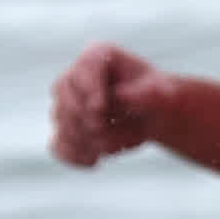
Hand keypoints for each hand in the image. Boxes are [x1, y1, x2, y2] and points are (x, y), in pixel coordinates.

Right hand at [49, 43, 169, 166]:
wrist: (150, 115)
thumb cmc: (156, 97)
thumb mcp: (161, 93)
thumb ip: (147, 93)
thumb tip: (121, 97)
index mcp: (97, 57)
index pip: (82, 68)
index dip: (87, 88)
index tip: (100, 108)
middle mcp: (74, 77)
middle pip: (64, 97)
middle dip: (89, 119)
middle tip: (109, 130)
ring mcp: (64, 105)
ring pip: (64, 125)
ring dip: (93, 141)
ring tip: (121, 145)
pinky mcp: (63, 131)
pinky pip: (58, 147)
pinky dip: (74, 156)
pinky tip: (94, 161)